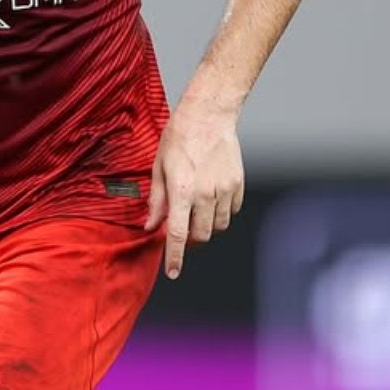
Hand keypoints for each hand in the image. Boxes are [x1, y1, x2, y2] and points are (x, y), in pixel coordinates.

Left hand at [144, 101, 243, 279]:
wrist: (208, 116)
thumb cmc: (178, 137)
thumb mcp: (158, 167)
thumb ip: (156, 200)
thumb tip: (151, 225)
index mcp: (182, 191)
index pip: (179, 235)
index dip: (175, 257)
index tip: (173, 273)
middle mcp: (206, 195)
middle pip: (201, 236)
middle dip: (191, 241)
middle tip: (181, 231)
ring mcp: (225, 191)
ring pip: (218, 227)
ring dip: (206, 226)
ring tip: (195, 210)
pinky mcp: (239, 185)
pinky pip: (231, 212)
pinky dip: (220, 213)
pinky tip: (210, 198)